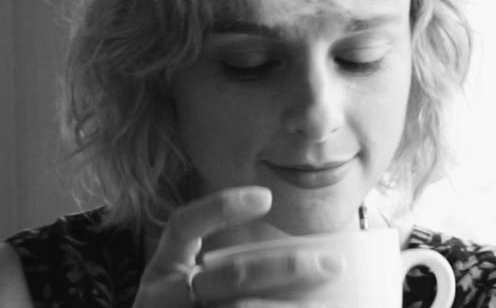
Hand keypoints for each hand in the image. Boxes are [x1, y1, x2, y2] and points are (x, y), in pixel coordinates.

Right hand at [133, 186, 343, 307]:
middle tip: (332, 264)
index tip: (266, 197)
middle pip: (233, 275)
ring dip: (292, 306)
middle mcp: (165, 299)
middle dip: (288, 267)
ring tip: (330, 303)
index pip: (183, 227)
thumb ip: (228, 274)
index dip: (220, 208)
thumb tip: (302, 260)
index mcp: (162, 274)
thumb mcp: (192, 292)